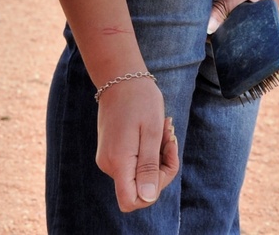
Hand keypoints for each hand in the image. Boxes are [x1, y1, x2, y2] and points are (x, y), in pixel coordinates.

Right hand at [94, 76, 179, 211]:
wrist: (120, 78)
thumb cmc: (140, 101)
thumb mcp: (152, 132)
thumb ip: (148, 166)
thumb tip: (147, 198)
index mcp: (118, 161)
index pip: (131, 201)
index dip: (152, 191)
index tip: (161, 163)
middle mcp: (109, 164)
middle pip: (140, 188)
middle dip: (161, 169)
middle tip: (170, 138)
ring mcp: (109, 159)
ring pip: (139, 175)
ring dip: (157, 158)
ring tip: (164, 131)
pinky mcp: (112, 152)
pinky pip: (134, 164)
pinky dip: (149, 152)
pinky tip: (155, 132)